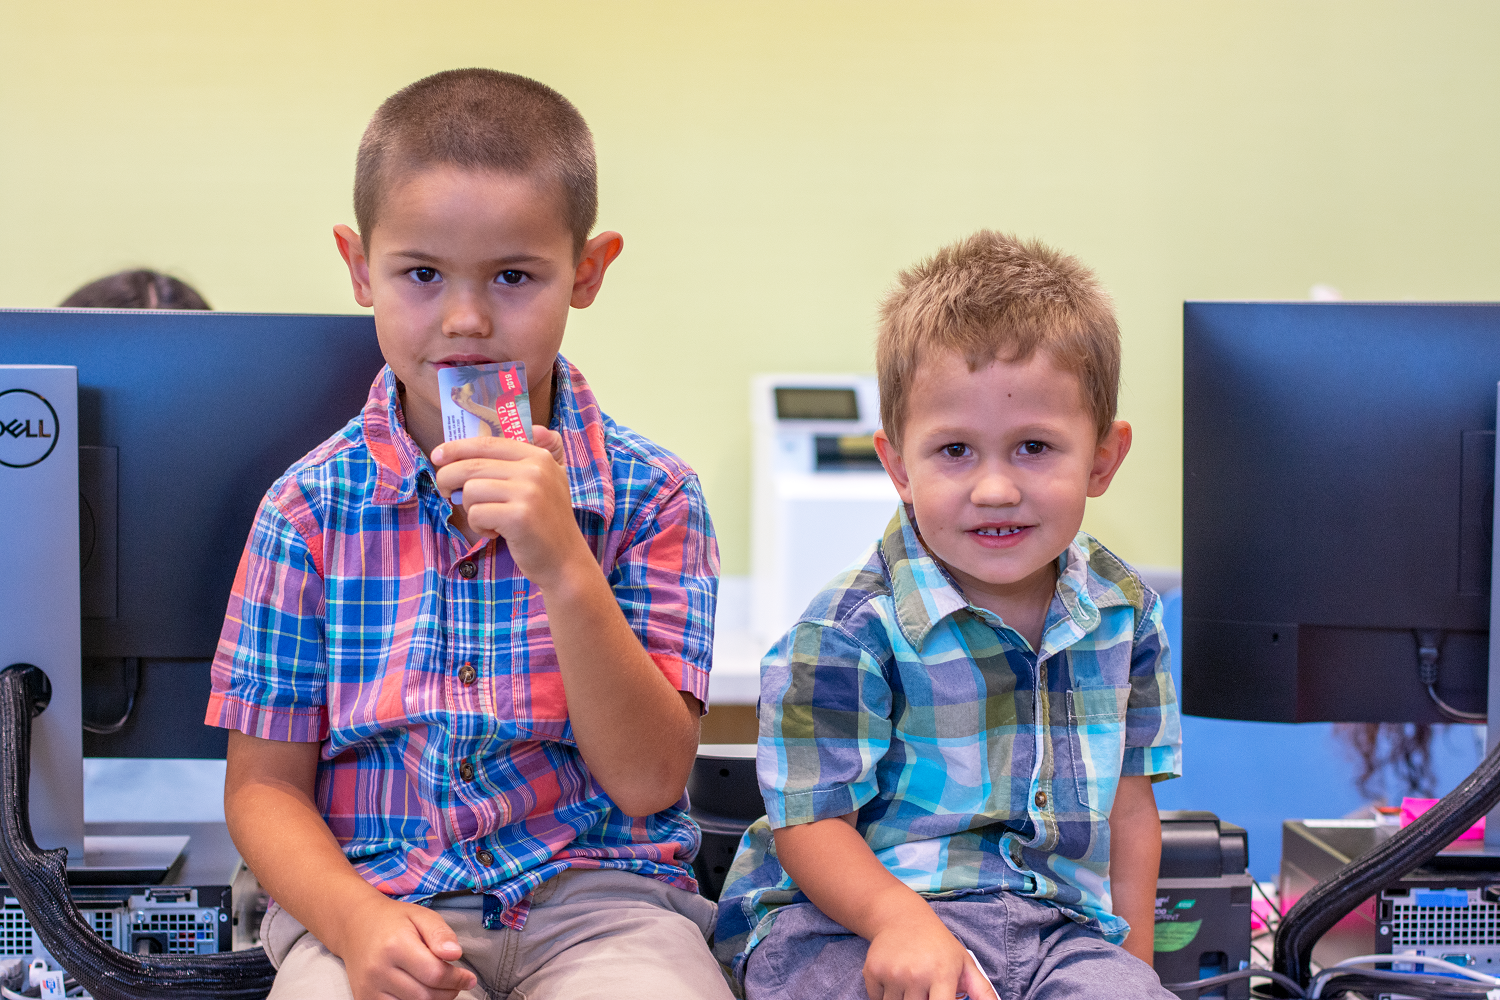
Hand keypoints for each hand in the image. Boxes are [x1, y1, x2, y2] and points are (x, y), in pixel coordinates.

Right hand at [336, 896, 477, 999]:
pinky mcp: (364, 998)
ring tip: (440, 987)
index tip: (469, 978)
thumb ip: (441, 933)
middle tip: (455, 982)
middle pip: (425, 996)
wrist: (356, 926)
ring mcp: (369, 988)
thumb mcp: (422, 916)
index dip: (457, 979)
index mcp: (395, 945)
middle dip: (448, 992)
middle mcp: (378, 970)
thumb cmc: (394, 921)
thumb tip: (455, 954)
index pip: (435, 974)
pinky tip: (422, 992)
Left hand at [432, 427, 591, 588]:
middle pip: (472, 465)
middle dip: (448, 478)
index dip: (457, 447)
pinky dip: (478, 526)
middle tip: (448, 492)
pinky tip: (495, 533)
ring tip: (487, 519)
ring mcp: (528, 492)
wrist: (564, 560)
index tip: (437, 455)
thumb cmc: (547, 521)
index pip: (488, 443)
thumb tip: (535, 428)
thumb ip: (540, 454)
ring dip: (470, 509)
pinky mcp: (518, 517)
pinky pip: (476, 513)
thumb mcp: (552, 480)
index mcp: (539, 456)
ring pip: (470, 490)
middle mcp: (535, 470)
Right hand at [862, 914, 997, 999]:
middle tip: (925, 987)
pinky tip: (894, 979)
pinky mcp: (872, 972)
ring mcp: (892, 974)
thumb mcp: (964, 963)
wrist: (900, 917)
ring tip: (910, 982)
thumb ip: (983, 992)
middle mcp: (916, 974)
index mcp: (942, 974)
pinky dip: (885, 996)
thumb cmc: (938, 945)